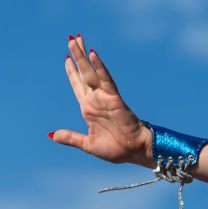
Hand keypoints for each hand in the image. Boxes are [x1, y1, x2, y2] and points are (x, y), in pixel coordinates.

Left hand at [51, 34, 151, 165]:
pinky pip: (106, 80)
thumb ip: (70, 137)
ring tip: (76, 39)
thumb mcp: (87, 144)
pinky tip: (93, 54)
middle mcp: (96, 100)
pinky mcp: (115, 99)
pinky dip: (99, 67)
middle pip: (83, 73)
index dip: (71, 71)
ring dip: (83, 56)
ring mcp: (105, 97)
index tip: (67, 57)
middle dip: (77, 55)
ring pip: (91, 72)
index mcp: (89, 109)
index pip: (77, 85)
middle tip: (72, 38)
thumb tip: (52, 134)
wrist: (134, 152)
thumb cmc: (116, 149)